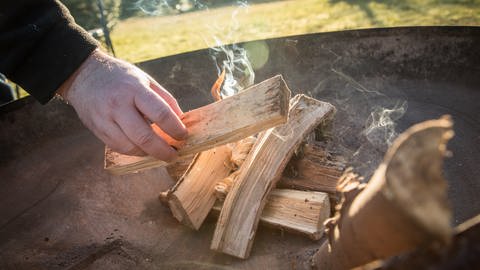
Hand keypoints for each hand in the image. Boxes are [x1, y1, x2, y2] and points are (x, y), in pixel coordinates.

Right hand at [57, 49, 186, 160]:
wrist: (83, 75)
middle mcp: (118, 105)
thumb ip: (165, 99)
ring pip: (131, 147)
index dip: (175, 128)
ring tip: (161, 152)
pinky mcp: (97, 130)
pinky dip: (135, 151)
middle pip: (144, 137)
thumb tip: (181, 121)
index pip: (160, 113)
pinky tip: (144, 149)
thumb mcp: (145, 79)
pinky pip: (119, 148)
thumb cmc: (120, 77)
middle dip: (163, 150)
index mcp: (135, 89)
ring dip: (149, 154)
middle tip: (175, 154)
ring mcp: (105, 119)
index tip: (184, 136)